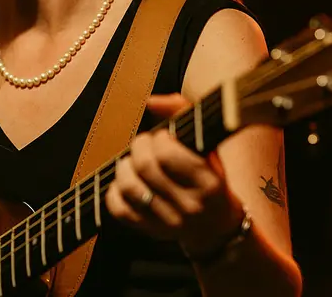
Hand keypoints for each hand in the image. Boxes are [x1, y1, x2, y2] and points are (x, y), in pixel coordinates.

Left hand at [104, 93, 244, 255]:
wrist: (216, 226)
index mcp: (209, 183)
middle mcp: (189, 206)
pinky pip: (119, 209)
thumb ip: (183, 114)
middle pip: (146, 168)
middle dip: (140, 147)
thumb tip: (151, 101)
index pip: (168, 155)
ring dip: (124, 167)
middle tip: (146, 144)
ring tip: (134, 162)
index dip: (159, 139)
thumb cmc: (210, 176)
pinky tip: (127, 182)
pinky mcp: (149, 230)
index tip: (164, 136)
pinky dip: (115, 191)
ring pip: (129, 188)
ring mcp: (168, 222)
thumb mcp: (208, 144)